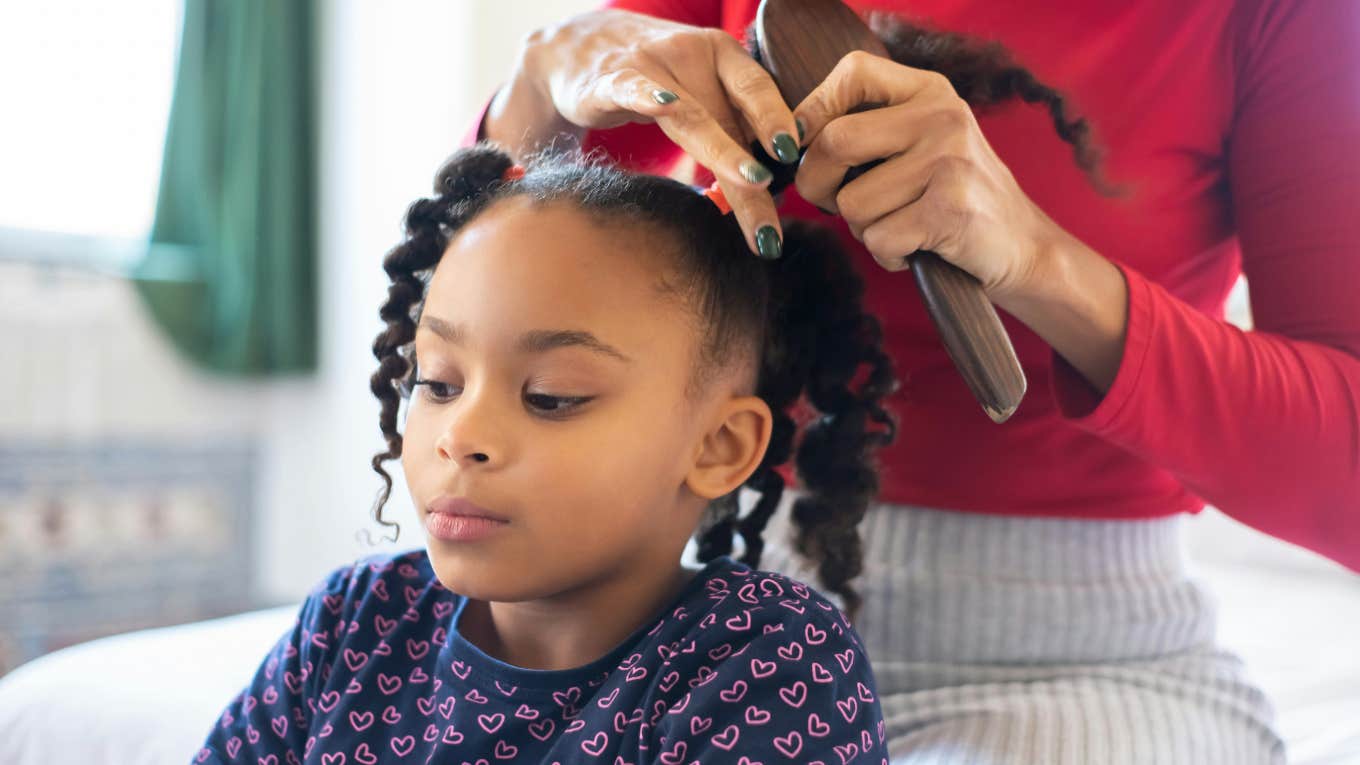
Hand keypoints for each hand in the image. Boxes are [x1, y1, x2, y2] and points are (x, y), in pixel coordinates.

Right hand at [506, 10, 800, 257]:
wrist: (573, 48)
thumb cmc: (651, 79)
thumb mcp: (697, 95)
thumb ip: (731, 129)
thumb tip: (773, 187)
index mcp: (721, 57)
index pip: (759, 92)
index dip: (781, 123)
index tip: (803, 162)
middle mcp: (692, 55)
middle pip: (731, 118)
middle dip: (756, 170)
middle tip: (776, 217)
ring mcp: (651, 65)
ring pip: (692, 116)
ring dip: (724, 151)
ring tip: (754, 181)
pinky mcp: (609, 79)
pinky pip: (631, 88)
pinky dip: (646, 96)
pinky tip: (662, 106)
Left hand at [792, 51, 1060, 300]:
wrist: (1023, 246)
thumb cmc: (952, 198)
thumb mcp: (922, 143)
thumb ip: (870, 129)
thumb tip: (791, 140)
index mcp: (930, 91)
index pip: (853, 72)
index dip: (812, 108)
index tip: (800, 144)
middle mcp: (942, 117)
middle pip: (834, 142)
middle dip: (818, 184)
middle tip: (834, 203)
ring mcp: (949, 162)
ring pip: (852, 202)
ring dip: (862, 229)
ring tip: (899, 226)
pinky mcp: (950, 211)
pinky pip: (878, 238)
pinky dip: (886, 255)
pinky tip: (915, 249)